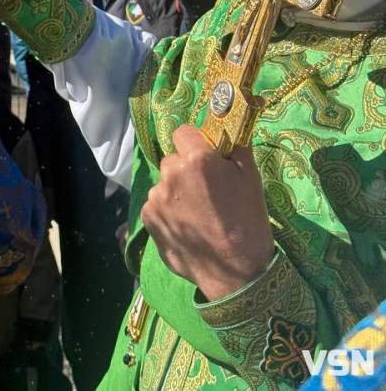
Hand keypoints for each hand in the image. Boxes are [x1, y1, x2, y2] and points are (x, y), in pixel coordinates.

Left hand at [140, 124, 274, 301]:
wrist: (236, 272)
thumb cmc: (248, 220)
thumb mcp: (251, 176)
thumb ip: (234, 146)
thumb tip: (224, 128)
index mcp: (196, 159)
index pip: (183, 133)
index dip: (195, 145)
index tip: (205, 161)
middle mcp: (171, 174)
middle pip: (173, 161)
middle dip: (185, 171)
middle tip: (205, 194)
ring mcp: (156, 198)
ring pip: (164, 185)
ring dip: (175, 194)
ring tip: (197, 217)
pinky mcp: (148, 219)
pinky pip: (156, 206)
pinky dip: (168, 213)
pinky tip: (187, 229)